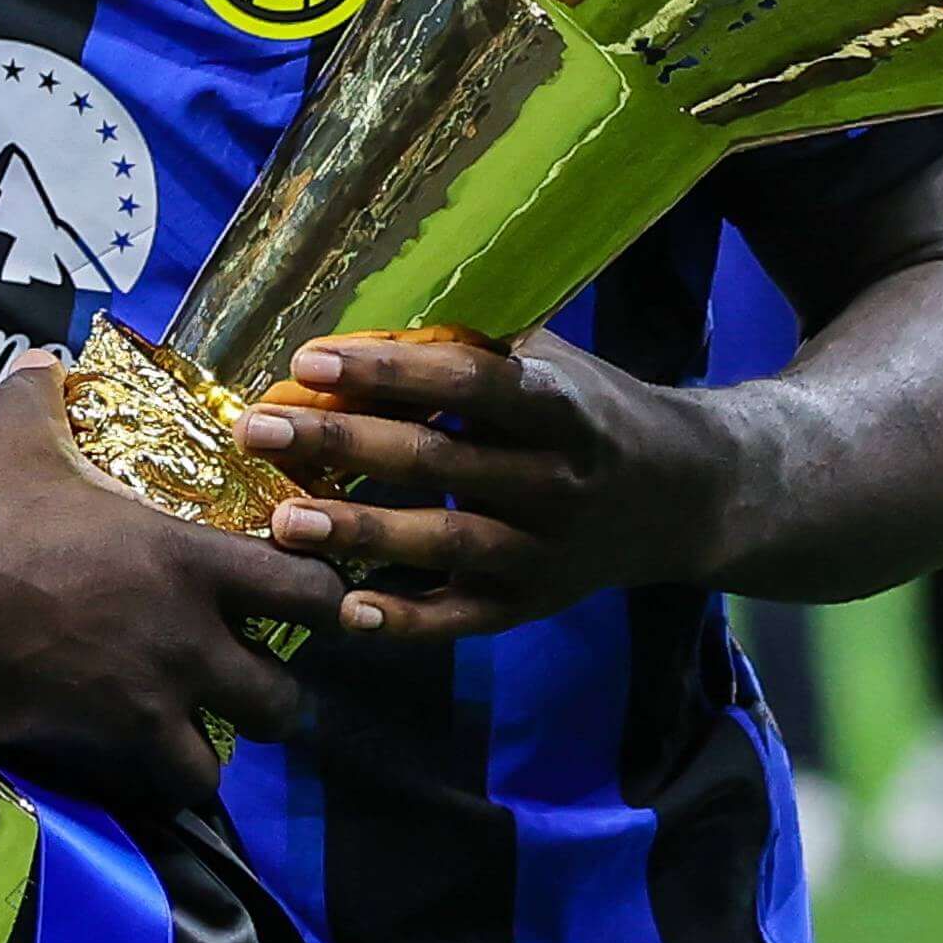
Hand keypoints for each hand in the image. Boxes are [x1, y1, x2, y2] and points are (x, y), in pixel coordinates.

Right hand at [0, 355, 344, 810]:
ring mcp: (151, 695)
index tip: (307, 600)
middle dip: (278, 690)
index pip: (305, 586)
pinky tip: (148, 760)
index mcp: (185, 555)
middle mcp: (186, 633)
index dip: (319, 598)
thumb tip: (40, 358)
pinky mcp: (106, 741)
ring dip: (227, 742)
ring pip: (235, 750)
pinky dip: (169, 778)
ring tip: (206, 728)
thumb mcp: (13, 439)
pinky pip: (172, 782)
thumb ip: (41, 397)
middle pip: (285, 692)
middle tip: (253, 676)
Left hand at [232, 328, 733, 646]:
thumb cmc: (589, 409)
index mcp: (559, 407)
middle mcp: (555, 481)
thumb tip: (361, 321)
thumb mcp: (548, 362)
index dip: (388, 372)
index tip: (309, 359)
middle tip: (258, 429)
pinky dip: (405, 621)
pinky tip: (345, 610)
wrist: (684, 495)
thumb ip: (468, 348)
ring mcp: (545, 550)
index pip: (467, 384)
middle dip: (341, 443)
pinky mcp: (533, 604)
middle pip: (438, 462)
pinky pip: (463, 617)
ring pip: (444, 544)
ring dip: (359, 533)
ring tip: (283, 520)